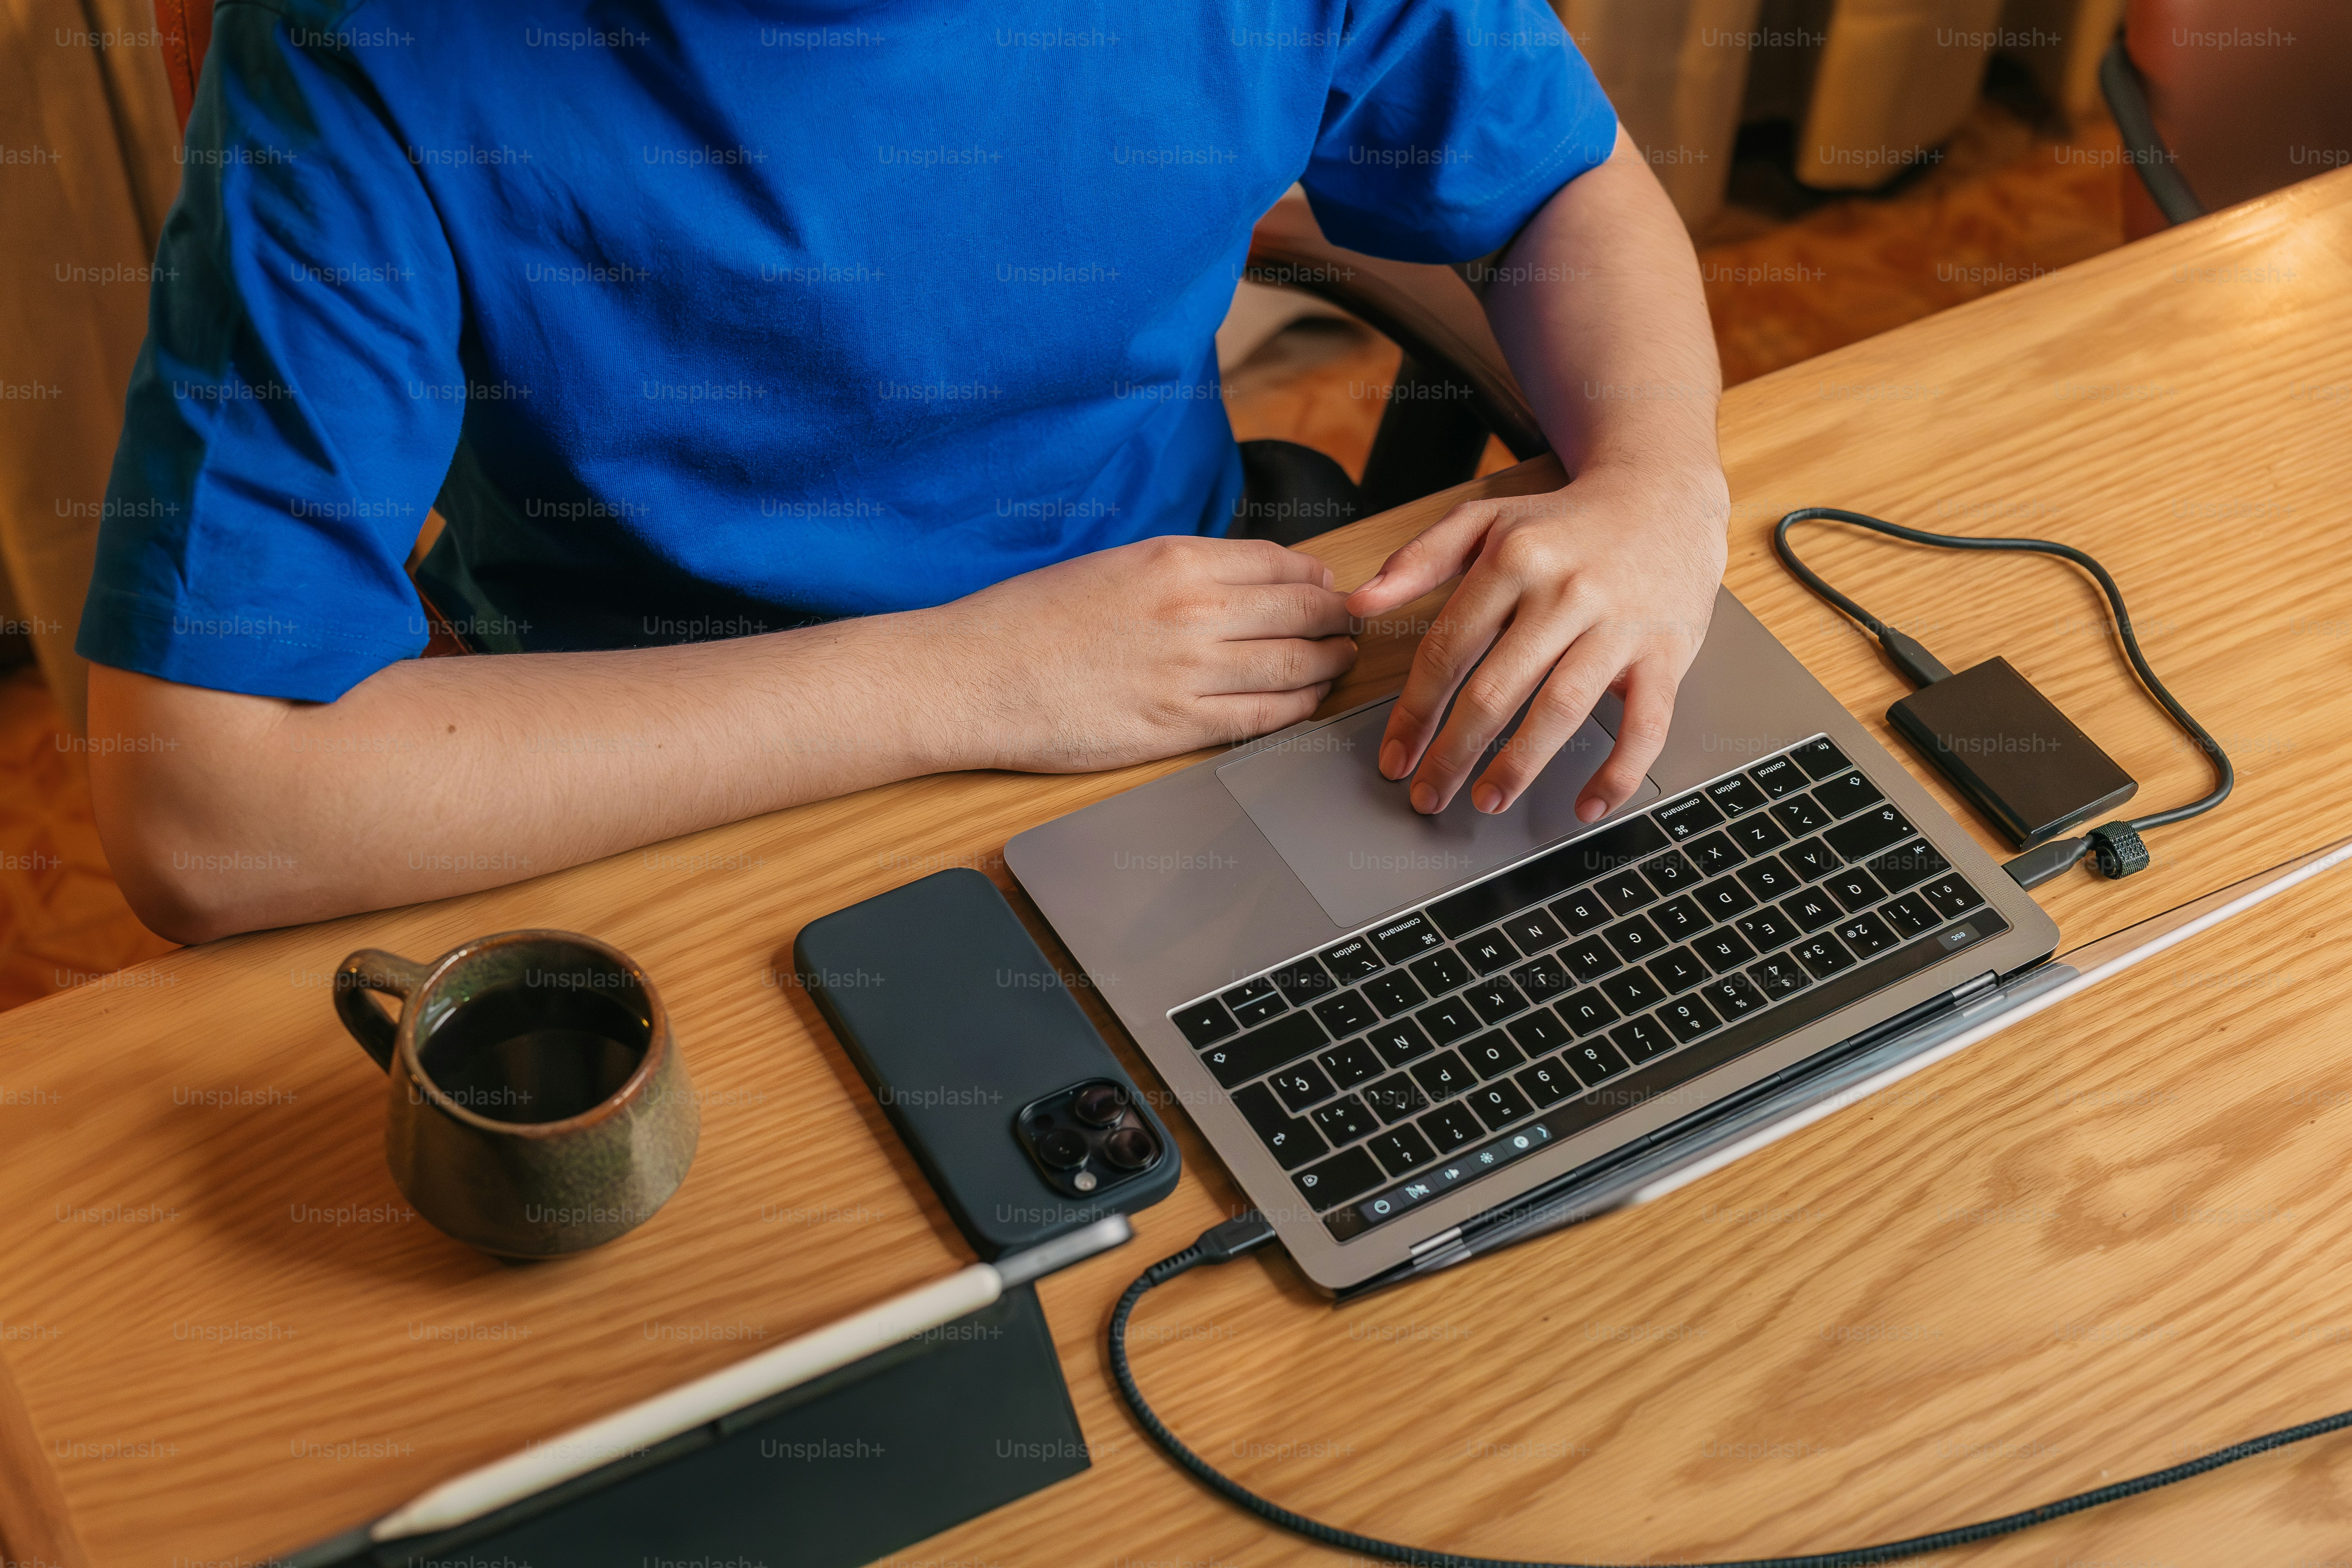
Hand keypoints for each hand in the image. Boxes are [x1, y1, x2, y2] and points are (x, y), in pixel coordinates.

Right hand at [919, 534, 1356, 771]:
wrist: (973, 675)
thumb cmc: (1027, 620)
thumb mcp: (1111, 565)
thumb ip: (1179, 570)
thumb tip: (1239, 577)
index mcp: (1174, 562)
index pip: (1278, 563)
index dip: (1315, 578)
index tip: (1327, 588)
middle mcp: (1192, 612)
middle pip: (1302, 612)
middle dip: (1337, 620)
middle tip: (1350, 628)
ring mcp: (1189, 673)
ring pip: (1295, 666)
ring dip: (1329, 664)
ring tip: (1339, 663)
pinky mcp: (1176, 728)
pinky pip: (1263, 718)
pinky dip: (1297, 709)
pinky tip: (1305, 703)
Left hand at [1344, 461, 1727, 817]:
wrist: (1665, 496)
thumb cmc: (1565, 522)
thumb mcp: (1487, 520)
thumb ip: (1419, 559)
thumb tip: (1360, 602)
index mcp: (1514, 561)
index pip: (1448, 650)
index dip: (1414, 712)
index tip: (1394, 756)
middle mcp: (1566, 594)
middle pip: (1496, 690)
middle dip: (1453, 753)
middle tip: (1428, 795)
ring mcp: (1619, 627)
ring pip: (1561, 709)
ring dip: (1520, 766)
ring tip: (1488, 800)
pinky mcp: (1666, 655)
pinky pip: (1645, 725)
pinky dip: (1617, 772)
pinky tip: (1587, 805)